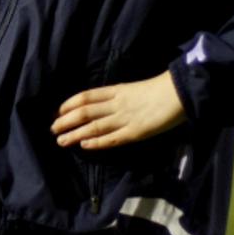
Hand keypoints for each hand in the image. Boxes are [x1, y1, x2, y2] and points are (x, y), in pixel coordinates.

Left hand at [51, 71, 185, 148]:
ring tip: (61, 141)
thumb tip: (100, 104)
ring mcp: (125, 118)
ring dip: (76, 134)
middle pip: (85, 112)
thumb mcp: (133, 88)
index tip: (58, 111)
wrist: (180, 92)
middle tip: (53, 129)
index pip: (86, 96)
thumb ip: (117, 96)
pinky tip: (85, 146)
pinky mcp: (136, 132)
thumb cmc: (159, 88)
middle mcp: (116, 104)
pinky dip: (97, 142)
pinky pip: (113, 138)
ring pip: (94, 126)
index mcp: (116, 90)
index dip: (69, 104)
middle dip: (66, 121)